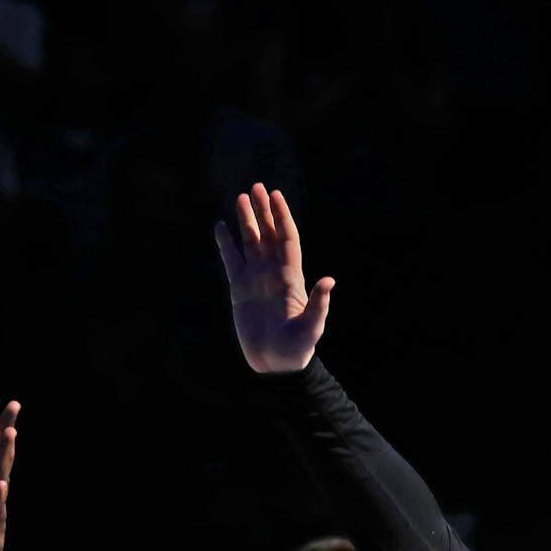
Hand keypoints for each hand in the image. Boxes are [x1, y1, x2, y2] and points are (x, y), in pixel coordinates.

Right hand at [215, 182, 334, 373]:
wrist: (276, 364)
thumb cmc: (297, 348)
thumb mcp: (312, 327)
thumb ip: (319, 303)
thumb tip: (329, 280)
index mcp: (291, 277)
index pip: (286, 239)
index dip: (282, 217)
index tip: (276, 195)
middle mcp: (273, 273)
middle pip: (268, 234)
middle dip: (263, 210)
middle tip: (256, 187)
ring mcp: (256, 279)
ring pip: (250, 242)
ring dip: (246, 220)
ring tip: (240, 197)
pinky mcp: (240, 290)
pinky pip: (232, 261)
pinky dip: (226, 244)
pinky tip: (220, 227)